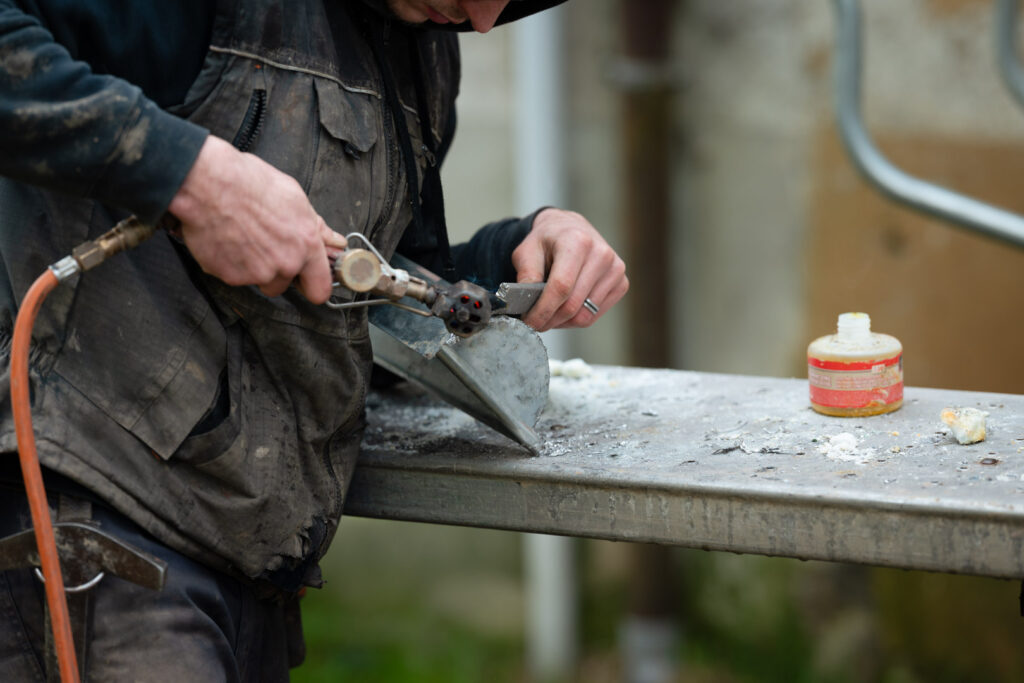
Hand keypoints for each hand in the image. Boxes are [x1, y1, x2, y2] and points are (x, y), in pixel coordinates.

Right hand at [167, 136, 346, 303]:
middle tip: (263, 245)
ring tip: (242, 237)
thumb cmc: (248, 183)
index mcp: (306, 244)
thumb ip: (316, 227)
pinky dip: (229, 263)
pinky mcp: (230, 276)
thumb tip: (335, 241)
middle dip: (276, 271)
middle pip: (284, 285)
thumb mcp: (293, 197)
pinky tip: (226, 239)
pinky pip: (233, 276)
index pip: (320, 289)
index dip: (313, 285)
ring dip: (253, 268)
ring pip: (258, 281)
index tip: (307, 280)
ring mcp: (257, 273)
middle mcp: (285, 263)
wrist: (208, 183)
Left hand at [511, 208, 627, 331]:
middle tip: (535, 322)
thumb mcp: (527, 251)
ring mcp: (615, 270)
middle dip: (549, 320)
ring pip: (584, 315)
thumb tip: (526, 304)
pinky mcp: (621, 283)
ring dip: (562, 322)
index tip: (529, 322)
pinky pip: (594, 315)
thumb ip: (526, 276)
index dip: (543, 310)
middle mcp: (601, 254)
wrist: (571, 230)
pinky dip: (576, 319)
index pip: (561, 287)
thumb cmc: (548, 241)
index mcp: (577, 242)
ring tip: (549, 312)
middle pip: (573, 305)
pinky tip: (565, 308)